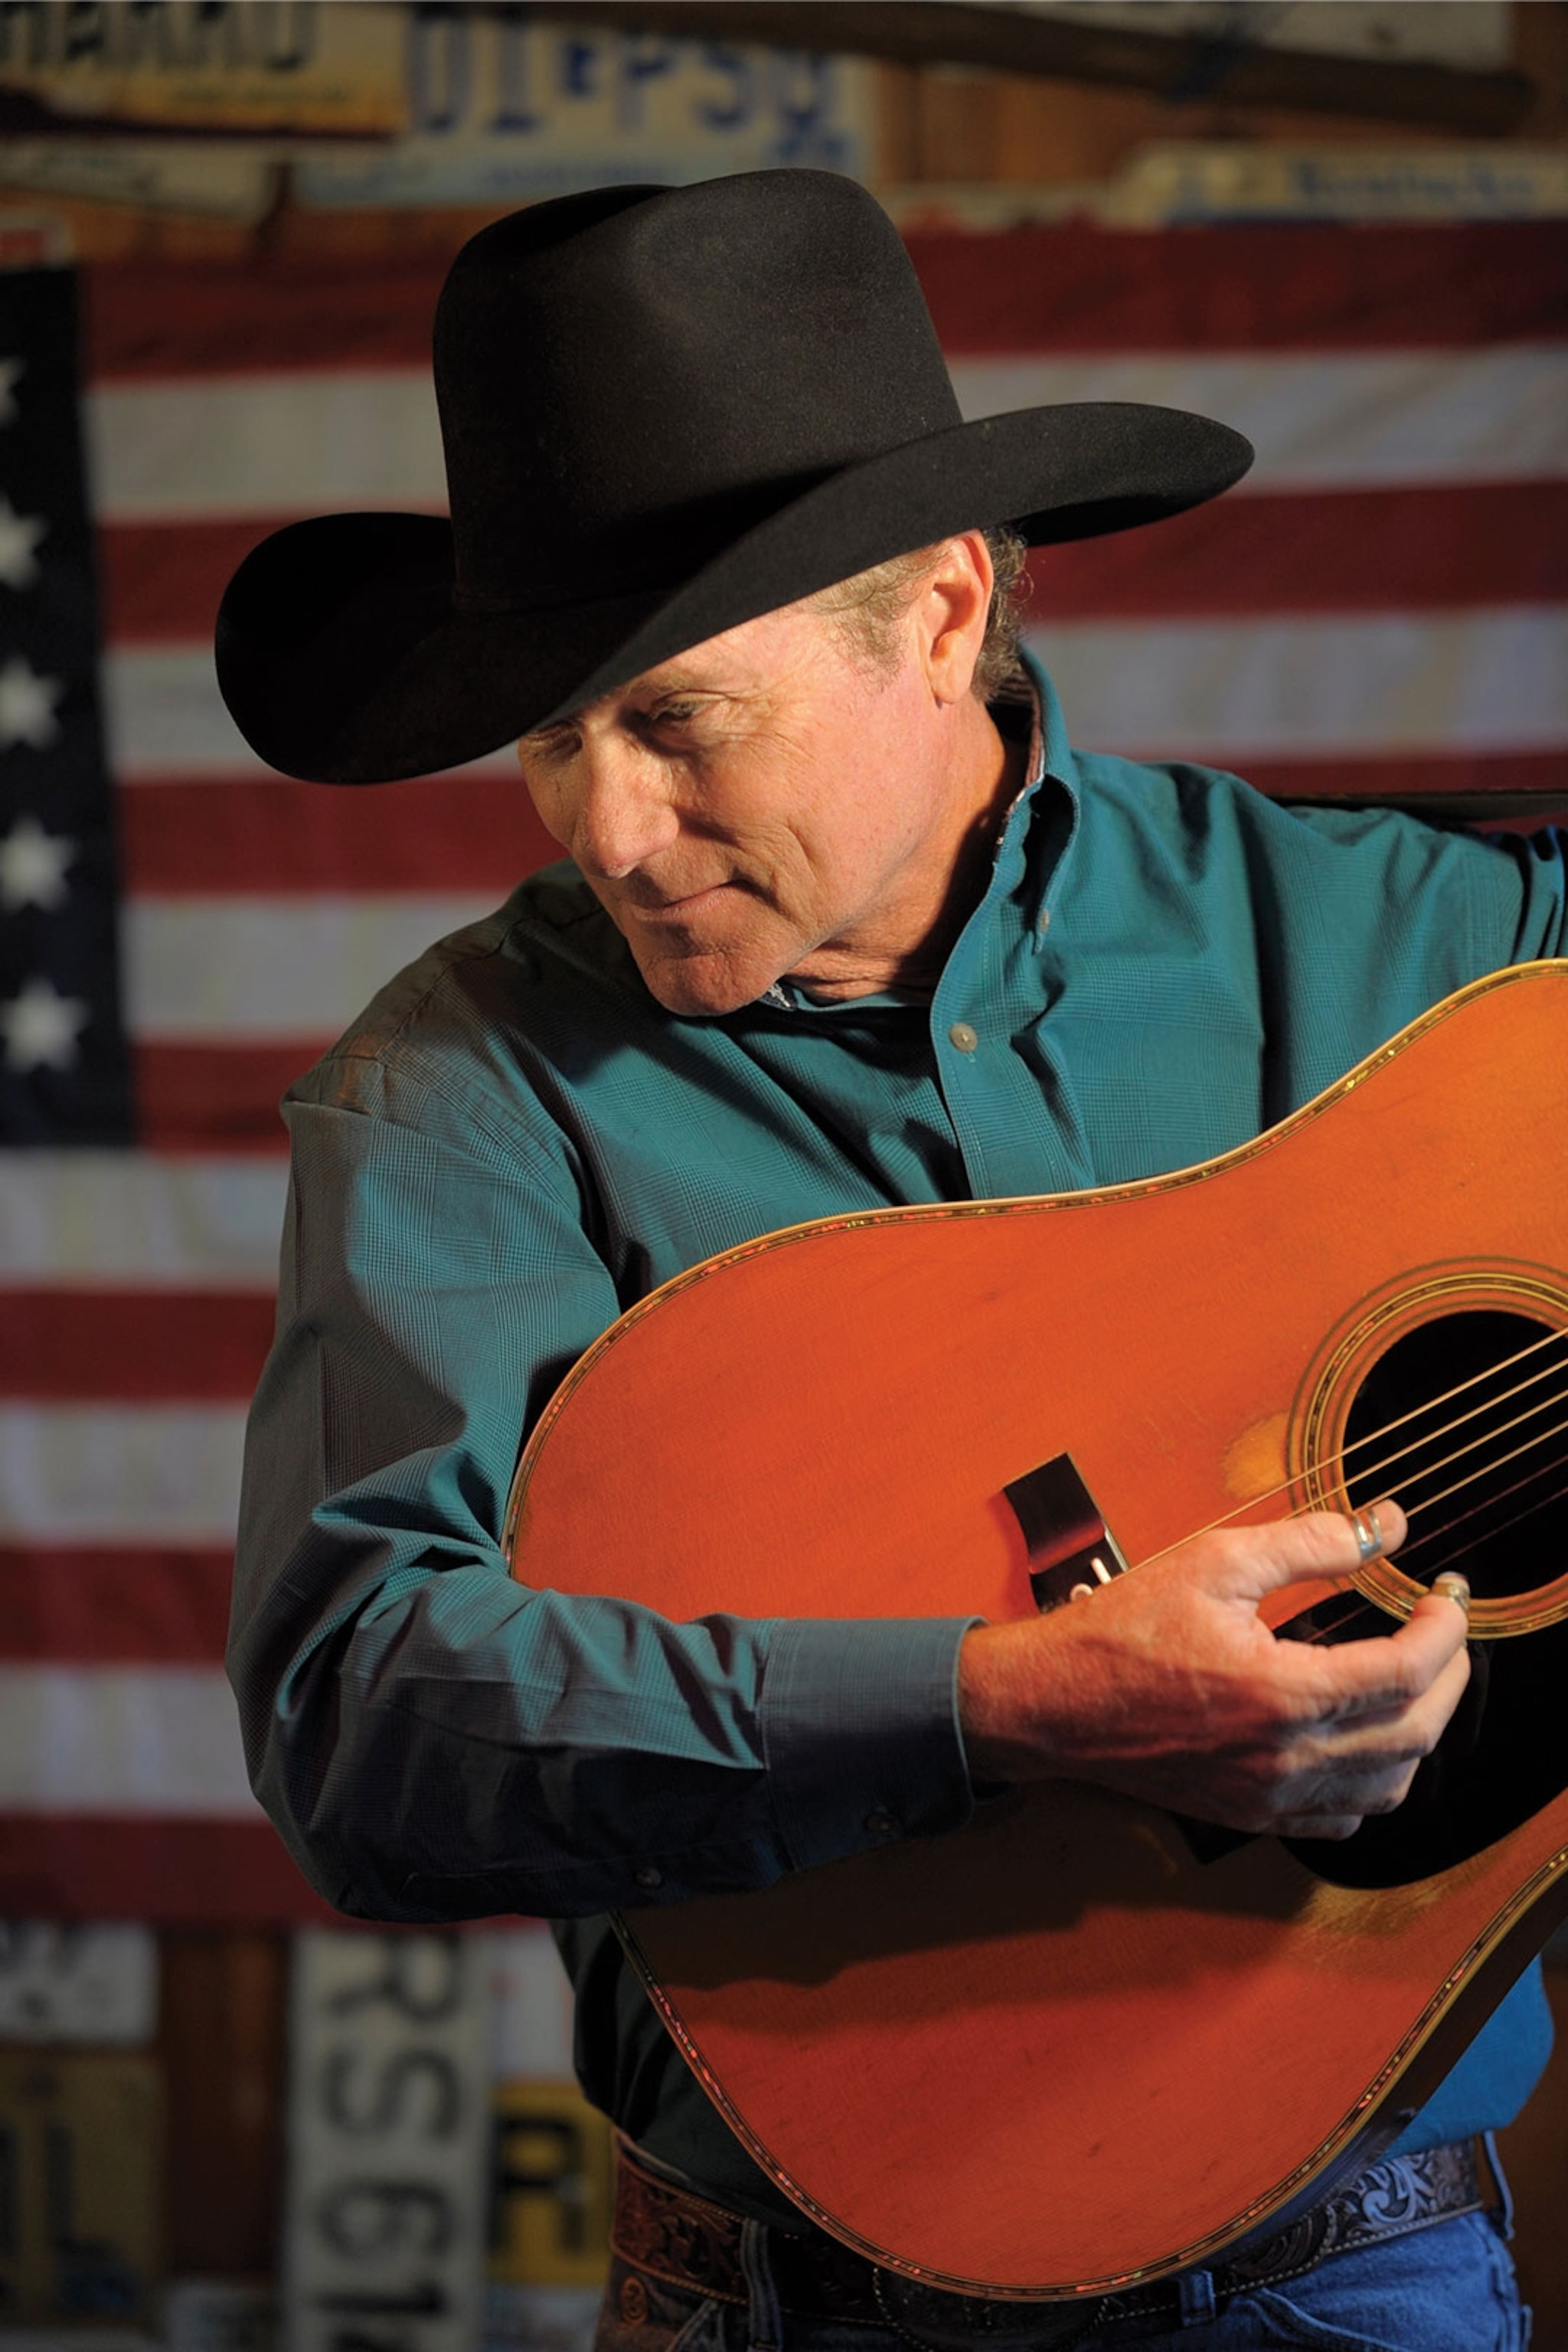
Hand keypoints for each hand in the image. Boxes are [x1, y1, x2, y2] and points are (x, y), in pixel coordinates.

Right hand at [957, 1503, 1470, 1839]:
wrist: (1053, 1702)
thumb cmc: (1121, 1630)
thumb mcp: (1215, 1561)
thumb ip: (1310, 1543)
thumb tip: (1382, 1526)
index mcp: (1281, 1694)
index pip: (1405, 1672)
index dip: (1443, 1631)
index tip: (1445, 1596)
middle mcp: (1284, 1759)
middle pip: (1414, 1733)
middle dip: (1448, 1678)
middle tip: (1443, 1631)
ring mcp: (1269, 1796)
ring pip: (1389, 1786)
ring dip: (1419, 1732)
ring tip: (1414, 1681)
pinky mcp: (1250, 1814)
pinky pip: (1342, 1818)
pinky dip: (1374, 1780)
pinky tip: (1364, 1738)